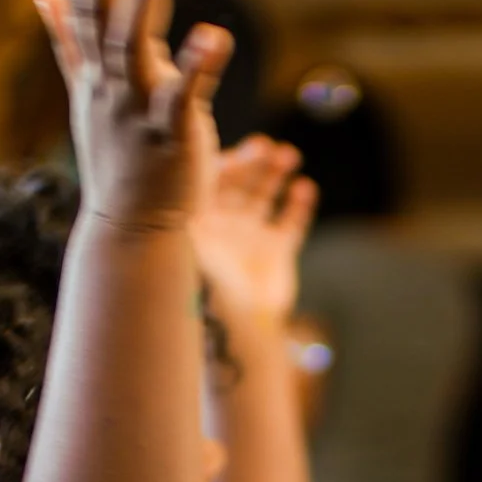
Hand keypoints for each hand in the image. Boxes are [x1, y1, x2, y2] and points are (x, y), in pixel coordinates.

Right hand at [35, 0, 231, 230]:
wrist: (133, 229)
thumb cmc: (118, 158)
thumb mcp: (89, 95)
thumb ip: (69, 44)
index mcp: (94, 73)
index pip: (81, 5)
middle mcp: (108, 86)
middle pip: (101, 15)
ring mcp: (136, 111)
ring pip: (134, 48)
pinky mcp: (171, 138)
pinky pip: (183, 99)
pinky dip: (199, 69)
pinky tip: (216, 35)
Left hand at [192, 137, 317, 325]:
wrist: (240, 332)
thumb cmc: (210, 290)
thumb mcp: (193, 246)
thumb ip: (189, 211)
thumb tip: (177, 171)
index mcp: (198, 222)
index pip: (209, 180)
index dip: (224, 163)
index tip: (238, 154)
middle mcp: (223, 225)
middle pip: (238, 182)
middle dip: (253, 163)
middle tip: (267, 149)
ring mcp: (250, 237)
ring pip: (264, 194)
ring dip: (275, 173)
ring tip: (288, 157)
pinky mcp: (277, 252)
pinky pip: (291, 221)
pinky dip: (299, 204)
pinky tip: (304, 188)